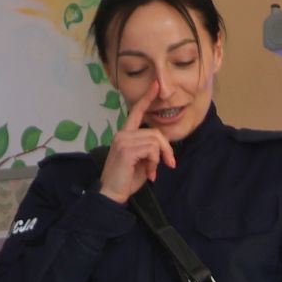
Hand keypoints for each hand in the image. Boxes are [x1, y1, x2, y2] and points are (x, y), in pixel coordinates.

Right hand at [98, 81, 176, 204]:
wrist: (112, 195)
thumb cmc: (126, 181)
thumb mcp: (141, 162)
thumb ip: (149, 150)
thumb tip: (162, 148)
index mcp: (124, 135)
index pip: (136, 112)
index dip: (146, 98)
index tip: (155, 86)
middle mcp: (122, 134)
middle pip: (154, 132)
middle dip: (166, 149)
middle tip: (169, 164)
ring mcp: (123, 140)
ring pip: (155, 141)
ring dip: (158, 158)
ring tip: (152, 172)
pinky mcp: (126, 149)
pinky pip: (151, 149)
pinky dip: (155, 162)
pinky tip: (149, 173)